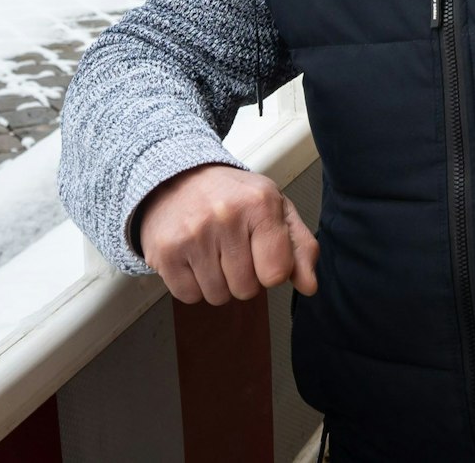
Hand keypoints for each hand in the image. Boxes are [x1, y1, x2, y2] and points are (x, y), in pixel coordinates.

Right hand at [138, 164, 318, 304]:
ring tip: (214, 253)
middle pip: (246, 289)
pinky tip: (194, 259)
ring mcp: (192, 235)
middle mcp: (226, 217)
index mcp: (260, 204)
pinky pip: (188, 296)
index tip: (263, 254)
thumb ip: (300, 247)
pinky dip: (193, 286)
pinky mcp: (165, 252)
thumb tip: (310, 286)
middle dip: (244, 278)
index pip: (276, 273)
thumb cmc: (234, 197)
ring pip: (217, 296)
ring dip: (218, 283)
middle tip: (234, 251)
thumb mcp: (276, 209)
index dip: (272, 271)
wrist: (178, 179)